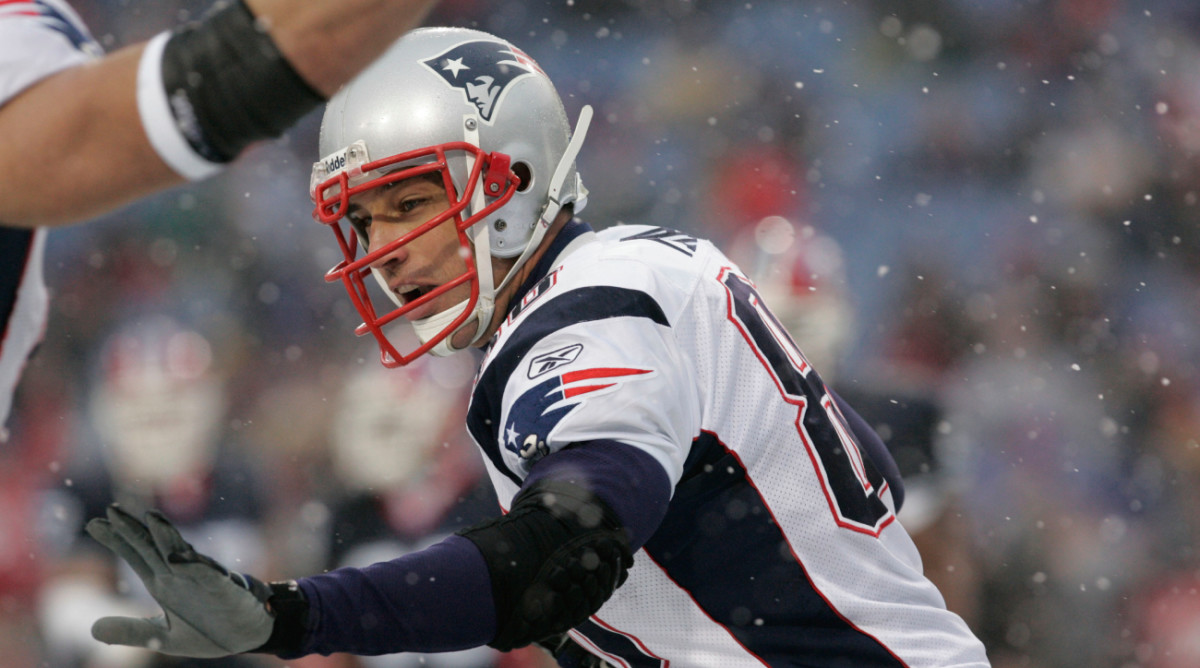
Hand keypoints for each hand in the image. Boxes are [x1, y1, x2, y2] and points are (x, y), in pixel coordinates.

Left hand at [85, 505, 274, 656]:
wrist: (247, 635)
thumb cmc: (208, 630)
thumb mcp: (161, 636)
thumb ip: (129, 631)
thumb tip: (91, 630)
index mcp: (163, 583)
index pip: (137, 555)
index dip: (117, 539)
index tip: (94, 523)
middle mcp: (179, 576)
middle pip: (153, 547)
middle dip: (133, 529)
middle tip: (112, 510)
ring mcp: (201, 580)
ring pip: (181, 553)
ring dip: (167, 536)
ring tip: (150, 518)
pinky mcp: (223, 590)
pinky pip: (208, 575)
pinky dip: (195, 567)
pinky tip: (180, 558)